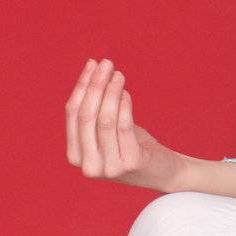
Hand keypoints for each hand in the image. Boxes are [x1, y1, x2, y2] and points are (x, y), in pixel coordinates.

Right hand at [65, 58, 185, 189]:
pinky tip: (126, 93)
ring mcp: (109, 167)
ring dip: (111, 92)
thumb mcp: (106, 130)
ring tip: (119, 75)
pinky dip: (124, 107)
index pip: (72, 113)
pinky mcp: (130, 163)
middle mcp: (88, 165)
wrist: (162, 171)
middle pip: (86, 116)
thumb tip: (93, 70)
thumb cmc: (131, 145)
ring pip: (105, 120)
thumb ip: (95, 109)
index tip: (92, 64)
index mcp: (75, 155)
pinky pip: (124, 128)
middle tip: (106, 64)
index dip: (82, 86)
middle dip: (95, 85)